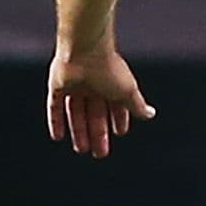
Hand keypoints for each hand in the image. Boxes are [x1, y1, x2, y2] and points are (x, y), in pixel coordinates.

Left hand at [47, 43, 153, 158]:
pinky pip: (55, 106)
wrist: (84, 51)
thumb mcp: (127, 91)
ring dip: (79, 131)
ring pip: (76, 113)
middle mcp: (93, 85)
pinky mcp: (57, 86)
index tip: (119, 133)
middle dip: (98, 134)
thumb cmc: (109, 69)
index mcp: (111, 84)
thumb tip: (151, 114)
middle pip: (95, 114)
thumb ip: (137, 105)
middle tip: (100, 153)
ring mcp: (74, 86)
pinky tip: (57, 137)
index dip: (118, 120)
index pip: (116, 106)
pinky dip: (56, 121)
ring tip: (82, 150)